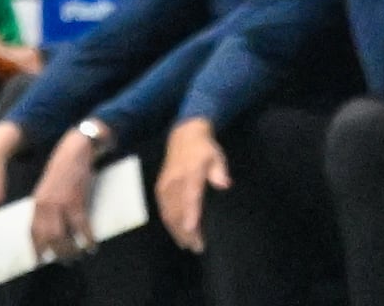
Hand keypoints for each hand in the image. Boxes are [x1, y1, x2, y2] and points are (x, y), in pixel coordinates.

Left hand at [27, 128, 102, 258]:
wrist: (74, 151)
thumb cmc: (63, 171)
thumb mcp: (48, 189)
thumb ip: (48, 207)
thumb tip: (54, 230)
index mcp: (37, 203)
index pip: (33, 232)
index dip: (36, 248)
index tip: (39, 261)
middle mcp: (46, 206)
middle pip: (48, 240)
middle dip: (57, 253)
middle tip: (67, 260)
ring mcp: (61, 206)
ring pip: (63, 238)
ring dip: (72, 251)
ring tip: (80, 255)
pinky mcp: (77, 203)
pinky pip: (82, 229)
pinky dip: (88, 240)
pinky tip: (92, 246)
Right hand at [157, 118, 227, 252]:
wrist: (183, 136)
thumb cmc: (205, 150)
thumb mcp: (216, 156)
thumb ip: (219, 170)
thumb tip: (223, 183)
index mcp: (190, 172)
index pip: (190, 195)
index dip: (191, 213)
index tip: (192, 230)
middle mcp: (175, 180)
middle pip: (177, 209)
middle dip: (186, 231)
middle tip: (198, 247)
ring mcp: (165, 185)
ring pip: (168, 212)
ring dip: (177, 231)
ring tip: (189, 245)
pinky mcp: (160, 188)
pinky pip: (163, 210)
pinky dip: (169, 224)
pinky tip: (178, 234)